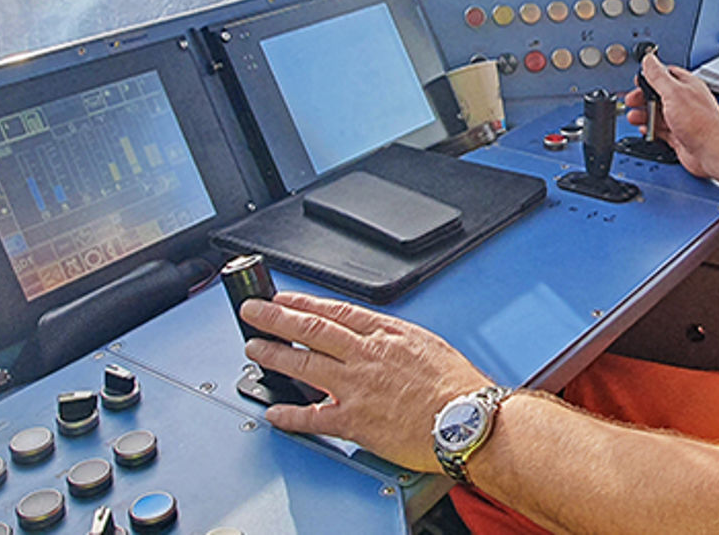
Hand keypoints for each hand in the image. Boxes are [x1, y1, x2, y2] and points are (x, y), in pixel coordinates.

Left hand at [240, 291, 492, 471]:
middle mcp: (367, 356)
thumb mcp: (427, 345)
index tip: (283, 298)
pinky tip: (274, 412)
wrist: (466, 420)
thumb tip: (377, 336)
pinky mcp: (354, 421)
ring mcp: (357, 387)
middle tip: (252, 311)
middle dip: (276, 317)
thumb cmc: (457, 387)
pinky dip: (290, 415)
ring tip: (253, 348)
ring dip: (274, 355)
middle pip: (311, 330)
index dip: (304, 303)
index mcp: (386, 334)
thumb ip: (394, 340)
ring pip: (304, 364)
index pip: (335, 312)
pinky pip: (313, 417)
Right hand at [622, 52, 718, 176]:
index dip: (650, 76)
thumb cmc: (701, 122)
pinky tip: (645, 129)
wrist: (712, 151)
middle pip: (659, 95)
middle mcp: (685, 102)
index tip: (637, 80)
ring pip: (658, 114)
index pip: (666, 74)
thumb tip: (649, 60)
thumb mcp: (673, 93)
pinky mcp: (679, 136)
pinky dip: (651, 130)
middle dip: (643, 98)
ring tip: (634, 117)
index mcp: (687, 86)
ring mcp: (683, 120)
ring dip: (644, 115)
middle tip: (632, 101)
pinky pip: (661, 130)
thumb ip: (659, 76)